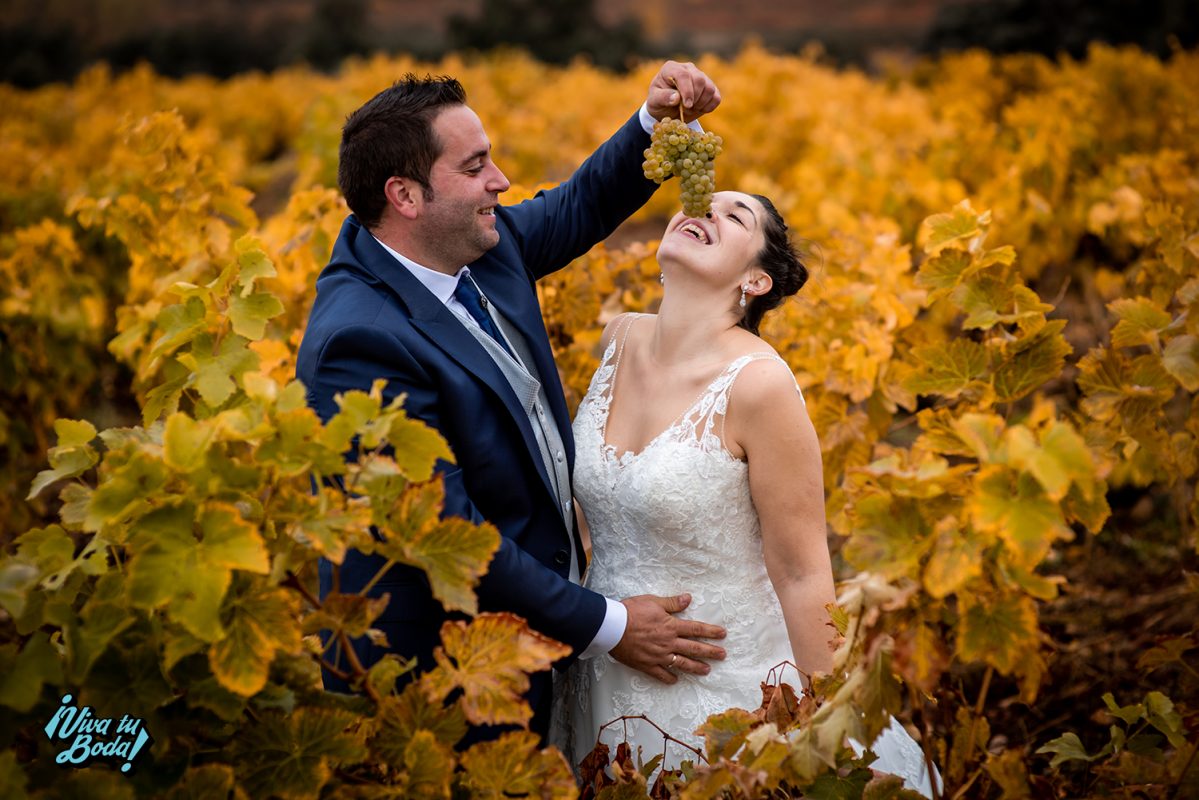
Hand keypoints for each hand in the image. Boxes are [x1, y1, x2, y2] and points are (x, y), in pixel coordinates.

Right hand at [610, 593, 726, 683]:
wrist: (612, 626)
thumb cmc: (631, 611)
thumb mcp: (653, 602)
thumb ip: (672, 603)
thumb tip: (688, 598)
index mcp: (671, 626)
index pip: (696, 629)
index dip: (710, 631)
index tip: (722, 634)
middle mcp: (668, 643)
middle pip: (694, 648)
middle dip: (710, 651)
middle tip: (723, 655)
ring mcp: (658, 656)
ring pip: (682, 663)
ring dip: (696, 667)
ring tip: (707, 670)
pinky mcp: (647, 665)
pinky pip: (661, 674)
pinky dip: (669, 678)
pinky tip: (676, 681)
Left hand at [646, 61, 720, 123]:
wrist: (667, 109)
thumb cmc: (659, 102)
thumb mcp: (655, 101)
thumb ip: (663, 98)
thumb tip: (676, 97)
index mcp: (671, 68)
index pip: (683, 75)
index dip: (687, 90)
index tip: (686, 105)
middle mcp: (688, 68)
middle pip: (699, 80)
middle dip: (694, 98)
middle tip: (685, 109)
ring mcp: (700, 76)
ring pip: (710, 88)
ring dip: (701, 103)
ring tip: (689, 109)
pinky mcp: (709, 87)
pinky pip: (716, 97)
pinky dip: (709, 107)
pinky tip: (698, 109)